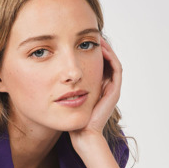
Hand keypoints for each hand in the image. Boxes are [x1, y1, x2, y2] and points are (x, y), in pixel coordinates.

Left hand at [69, 37, 122, 153]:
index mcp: (96, 87)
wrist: (82, 134)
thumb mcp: (65, 97)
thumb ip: (63, 86)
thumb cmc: (72, 119)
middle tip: (90, 34)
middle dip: (98, 47)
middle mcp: (106, 87)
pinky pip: (116, 69)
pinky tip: (100, 48)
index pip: (96, 64)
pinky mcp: (114, 92)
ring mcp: (111, 89)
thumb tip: (52, 73)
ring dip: (106, 48)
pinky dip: (110, 57)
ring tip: (96, 36)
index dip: (90, 51)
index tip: (80, 40)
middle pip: (105, 61)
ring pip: (112, 62)